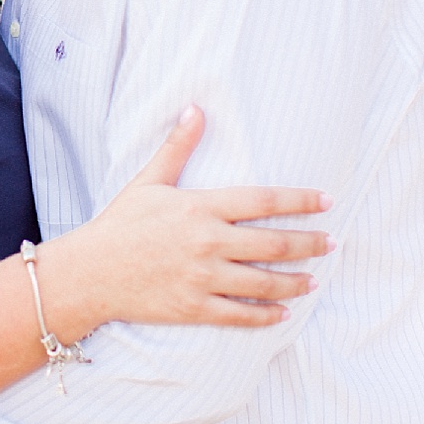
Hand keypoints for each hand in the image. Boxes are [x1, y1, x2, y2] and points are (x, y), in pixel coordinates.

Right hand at [38, 106, 333, 332]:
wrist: (91, 273)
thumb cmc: (120, 224)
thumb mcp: (149, 180)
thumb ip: (178, 147)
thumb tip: (195, 109)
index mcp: (201, 207)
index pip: (264, 201)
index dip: (301, 201)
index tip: (327, 201)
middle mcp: (208, 243)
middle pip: (274, 243)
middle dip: (310, 243)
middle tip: (332, 242)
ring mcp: (203, 278)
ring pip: (264, 282)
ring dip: (295, 281)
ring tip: (314, 279)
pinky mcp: (195, 308)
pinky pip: (241, 314)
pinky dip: (267, 314)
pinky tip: (284, 312)